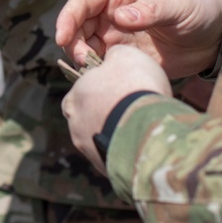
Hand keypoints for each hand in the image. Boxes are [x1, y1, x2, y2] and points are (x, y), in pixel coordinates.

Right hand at [55, 0, 221, 80]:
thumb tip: (119, 17)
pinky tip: (105, 81)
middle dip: (73, 43)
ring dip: (83, 59)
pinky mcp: (127, 56)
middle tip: (84, 62)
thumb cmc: (198, 6)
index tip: (61, 38)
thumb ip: (150, 10)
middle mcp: (114, 10)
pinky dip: (97, 72)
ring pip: (87, 46)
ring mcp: (119, 34)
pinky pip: (103, 64)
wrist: (218, 34)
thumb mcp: (177, 4)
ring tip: (95, 73)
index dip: (69, 16)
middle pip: (79, 25)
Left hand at [61, 45, 171, 174]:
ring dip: (113, 130)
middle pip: (87, 114)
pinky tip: (140, 141)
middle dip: (103, 110)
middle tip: (127, 105)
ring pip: (99, 136)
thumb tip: (111, 58)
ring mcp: (88, 149)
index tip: (122, 84)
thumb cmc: (133, 85)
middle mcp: (75, 123)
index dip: (103, 84)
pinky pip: (112, 154)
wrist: (146, 130)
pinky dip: (123, 148)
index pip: (83, 87)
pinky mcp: (104, 168)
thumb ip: (114, 55)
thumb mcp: (126, 54)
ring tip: (137, 125)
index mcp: (76, 94)